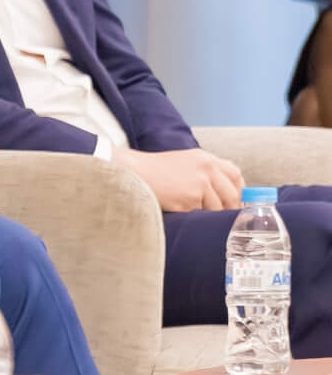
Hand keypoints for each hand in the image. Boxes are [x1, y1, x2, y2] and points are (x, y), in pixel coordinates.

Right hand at [115, 147, 245, 211]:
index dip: (239, 190)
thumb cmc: (156, 169)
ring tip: (190, 208)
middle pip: (232, 195)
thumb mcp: (185, 161)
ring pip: (217, 208)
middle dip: (229, 208)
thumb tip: (226, 191)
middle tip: (221, 214)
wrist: (134, 172)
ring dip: (207, 213)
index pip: (235, 175)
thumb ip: (206, 170)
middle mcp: (206, 170)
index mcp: (206, 159)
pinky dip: (192, 215)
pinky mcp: (189, 200)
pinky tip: (179, 208)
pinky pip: (200, 214)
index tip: (235, 200)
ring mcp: (199, 186)